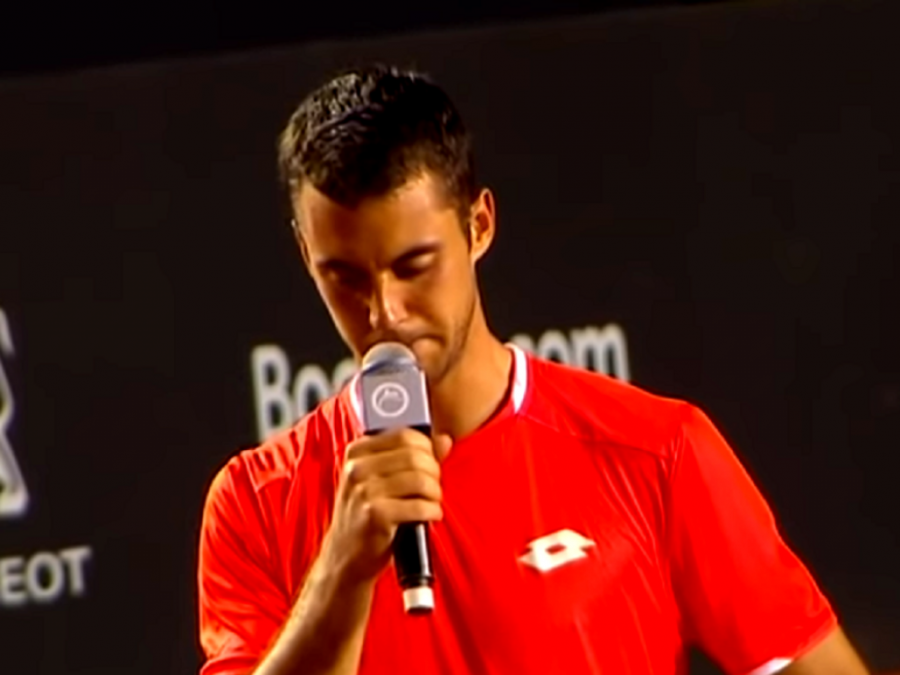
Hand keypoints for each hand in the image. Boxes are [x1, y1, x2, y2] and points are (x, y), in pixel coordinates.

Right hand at [319, 429, 451, 585]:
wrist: (345, 559)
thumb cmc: (366, 517)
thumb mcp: (381, 481)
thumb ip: (414, 457)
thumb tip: (445, 439)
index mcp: (357, 453)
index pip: (405, 435)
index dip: (427, 450)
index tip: (428, 466)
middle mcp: (357, 468)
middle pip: (416, 456)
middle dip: (434, 473)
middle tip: (432, 489)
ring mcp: (364, 491)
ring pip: (421, 479)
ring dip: (435, 494)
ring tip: (431, 503)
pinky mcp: (375, 516)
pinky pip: (420, 506)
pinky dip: (433, 512)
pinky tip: (429, 517)